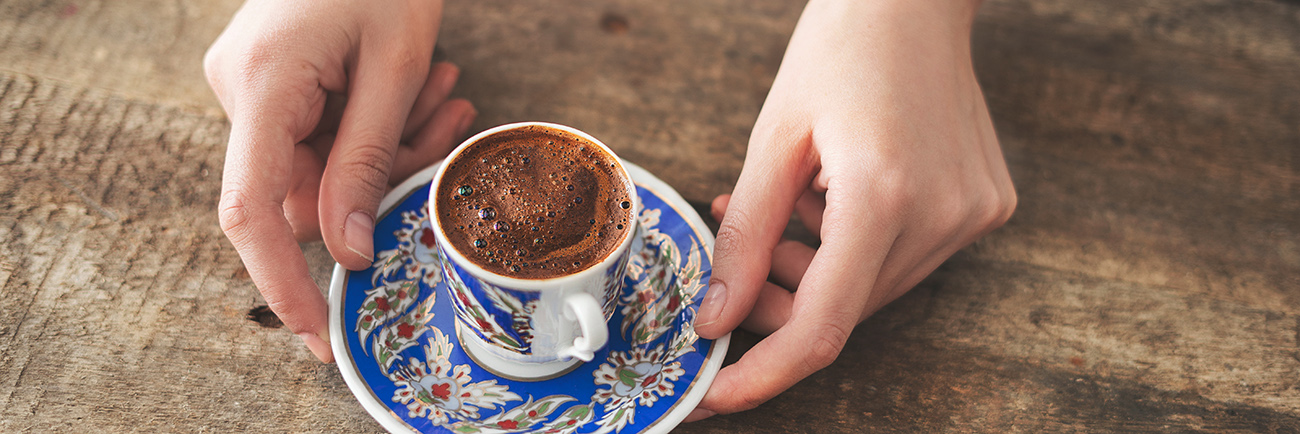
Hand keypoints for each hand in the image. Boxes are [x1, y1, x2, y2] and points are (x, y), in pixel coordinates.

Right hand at [204, 0, 474, 361]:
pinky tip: (422, 85)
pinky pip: (322, 135)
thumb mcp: (394, 67)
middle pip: (305, 188)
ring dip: (393, 145)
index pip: (251, 211)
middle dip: (386, 174)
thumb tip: (349, 250)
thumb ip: (367, 162)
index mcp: (262, 84)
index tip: (316, 332)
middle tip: (449, 119)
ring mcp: (252, 85)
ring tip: (445, 88)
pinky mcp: (272, 82)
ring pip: (323, 165)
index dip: (281, 283)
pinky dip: (377, 126)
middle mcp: (240, 88)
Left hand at [688, 0, 1014, 418]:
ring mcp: (973, 213)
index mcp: (884, 195)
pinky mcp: (986, 205)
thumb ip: (745, 238)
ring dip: (817, 270)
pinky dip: (855, 246)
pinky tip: (831, 197)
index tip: (718, 394)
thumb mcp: (772, 139)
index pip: (822, 327)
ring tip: (787, 208)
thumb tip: (717, 318)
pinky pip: (906, 257)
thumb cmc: (839, 47)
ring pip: (873, 288)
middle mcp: (943, 215)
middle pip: (846, 310)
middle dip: (782, 303)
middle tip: (741, 264)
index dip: (766, 373)